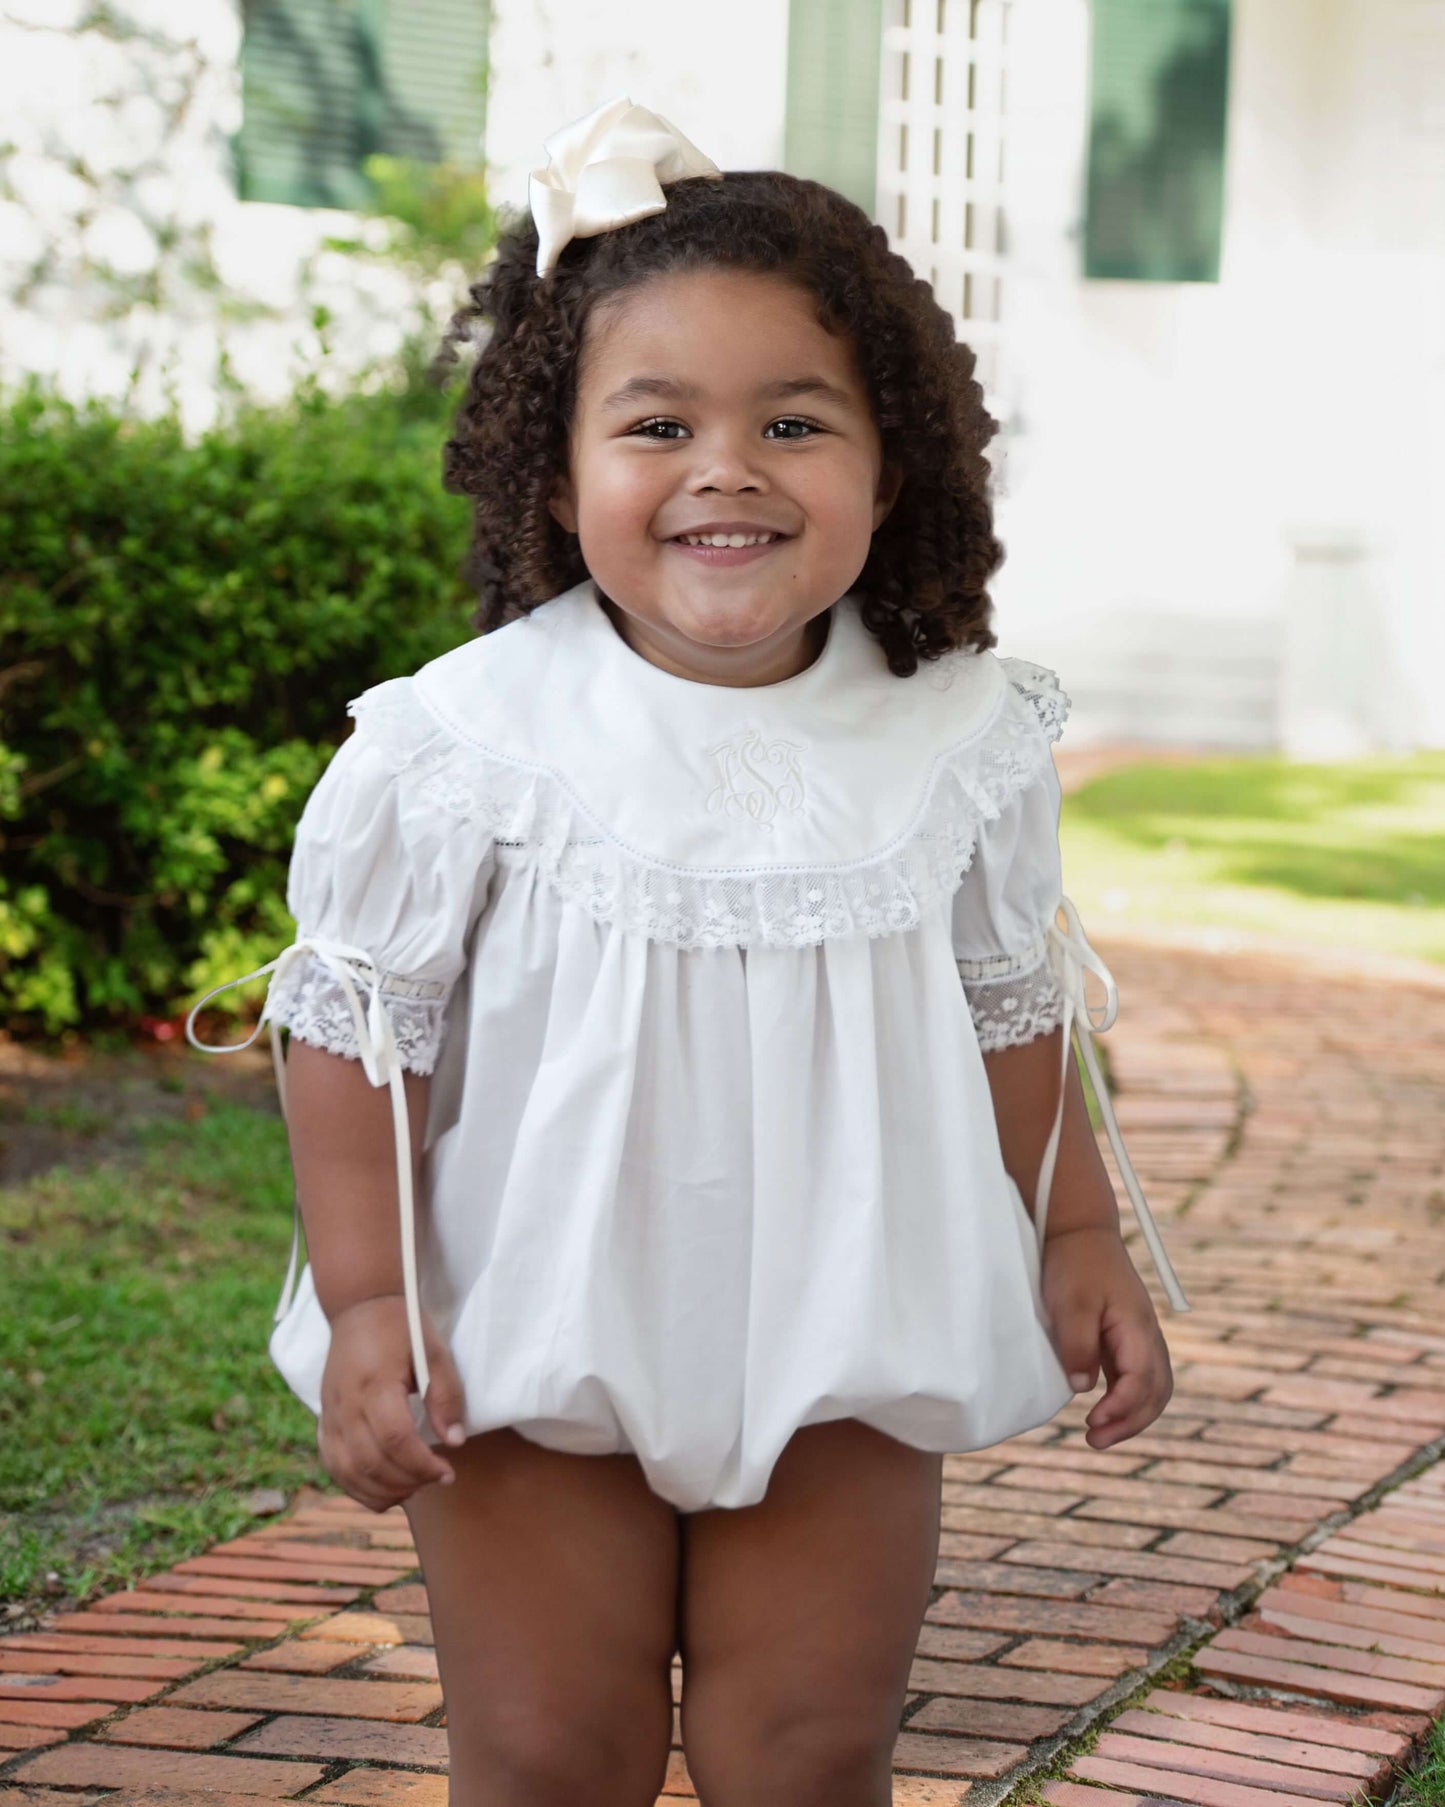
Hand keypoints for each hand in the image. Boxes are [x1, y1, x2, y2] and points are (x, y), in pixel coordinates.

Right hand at [318, 1294, 467, 1510]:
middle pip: (371, 1462)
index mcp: (374, 1384)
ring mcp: (330, 1415)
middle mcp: (346, 1405)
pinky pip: (334, 1466)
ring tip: (414, 1487)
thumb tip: (455, 1441)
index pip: (394, 1439)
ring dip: (382, 1491)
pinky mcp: (324, 1421)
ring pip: (348, 1472)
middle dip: (408, 1481)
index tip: (447, 1471)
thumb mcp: (433, 1353)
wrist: (359, 1307)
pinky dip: (357, 1486)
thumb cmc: (401, 1328)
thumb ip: (445, 1396)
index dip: (422, 1464)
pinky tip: (385, 1488)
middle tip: (436, 1478)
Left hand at [1041, 1225, 1172, 1449]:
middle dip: (1131, 1422)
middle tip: (1094, 1440)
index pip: (1143, 1379)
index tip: (1092, 1422)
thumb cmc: (1075, 1263)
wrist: (1080, 1231)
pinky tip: (1103, 1411)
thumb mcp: (1071, 1303)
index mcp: (1137, 1326)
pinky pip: (1139, 1377)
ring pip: (1153, 1387)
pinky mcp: (1126, 1338)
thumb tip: (1084, 1388)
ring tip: (1098, 1435)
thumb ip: (1078, 1345)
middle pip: (1156, 1391)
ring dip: (1132, 1416)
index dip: (1122, 1408)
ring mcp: (1140, 1337)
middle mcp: (1147, 1335)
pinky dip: (1128, 1400)